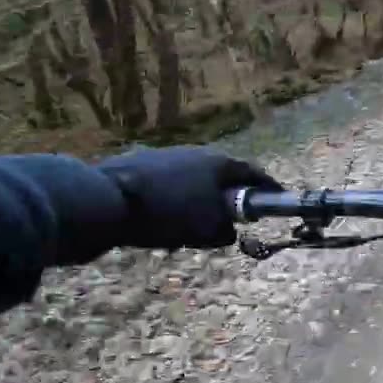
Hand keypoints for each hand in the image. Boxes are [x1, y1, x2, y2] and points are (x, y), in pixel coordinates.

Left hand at [98, 146, 281, 249]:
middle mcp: (194, 152)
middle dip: (229, 194)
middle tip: (233, 215)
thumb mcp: (207, 230)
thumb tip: (228, 228)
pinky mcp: (138, 163)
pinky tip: (163, 217)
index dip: (267, 187)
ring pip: (192, 178)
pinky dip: (173, 198)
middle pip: (221, 174)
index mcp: (218, 163)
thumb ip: (226, 230)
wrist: (106, 200)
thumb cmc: (168, 215)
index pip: (252, 172)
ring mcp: (164, 154)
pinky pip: (167, 183)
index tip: (276, 198)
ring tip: (193, 222)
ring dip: (198, 197)